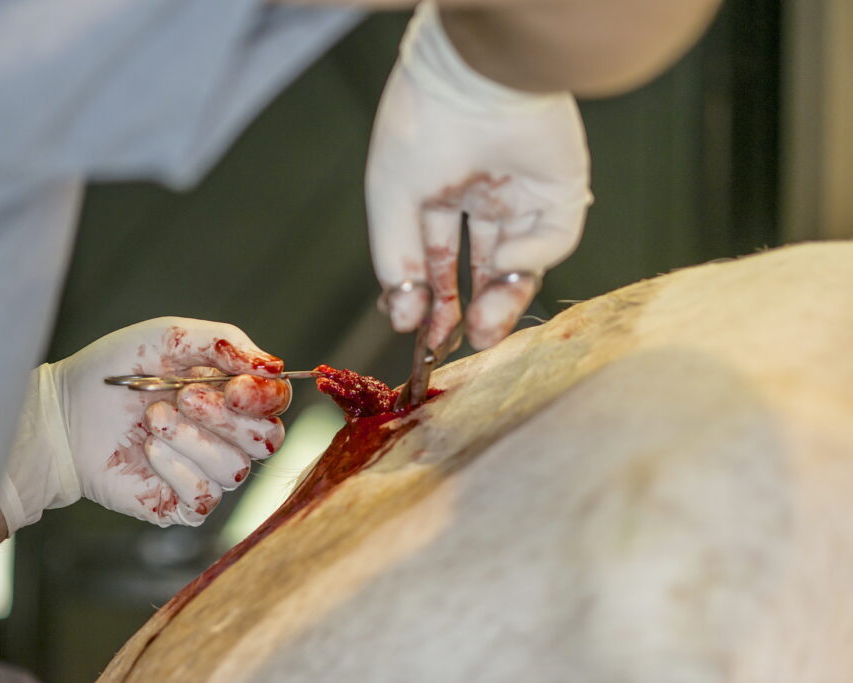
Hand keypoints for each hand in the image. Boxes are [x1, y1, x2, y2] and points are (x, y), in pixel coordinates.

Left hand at [0, 318, 290, 532]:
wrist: (64, 412)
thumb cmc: (116, 371)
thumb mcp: (170, 337)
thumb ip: (224, 341)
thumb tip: (272, 365)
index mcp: (231, 395)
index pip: (277, 403)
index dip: (265, 398)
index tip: (234, 386)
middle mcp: (227, 436)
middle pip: (269, 440)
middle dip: (225, 417)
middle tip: (183, 397)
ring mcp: (207, 472)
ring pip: (236, 469)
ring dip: (192, 439)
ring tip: (153, 419)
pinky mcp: (182, 504)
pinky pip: (205, 496)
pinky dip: (177, 468)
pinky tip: (149, 449)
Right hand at [366, 1, 591, 349]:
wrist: (478, 77)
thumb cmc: (422, 126)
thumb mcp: (390, 200)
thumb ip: (395, 261)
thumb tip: (402, 317)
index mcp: (438, 190)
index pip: (433, 256)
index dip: (426, 295)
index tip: (417, 331)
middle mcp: (482, 195)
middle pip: (477, 266)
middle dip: (465, 308)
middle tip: (454, 343)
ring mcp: (524, 195)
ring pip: (516, 265)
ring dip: (499, 302)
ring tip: (482, 331)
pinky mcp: (562, 192)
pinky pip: (551, 242)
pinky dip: (530, 257)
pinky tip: (507, 253)